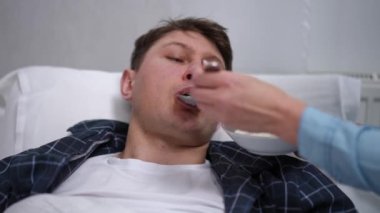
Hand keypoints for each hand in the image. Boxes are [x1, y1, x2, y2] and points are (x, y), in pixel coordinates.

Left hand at [190, 71, 305, 143]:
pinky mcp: (224, 122)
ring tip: (211, 96)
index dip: (197, 76)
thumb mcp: (244, 78)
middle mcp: (222, 97)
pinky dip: (210, 109)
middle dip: (196, 88)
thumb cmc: (267, 95)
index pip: (200, 78)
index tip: (197, 75)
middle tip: (201, 86)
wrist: (278, 115)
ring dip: (202, 99)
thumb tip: (209, 77)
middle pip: (195, 92)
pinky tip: (220, 106)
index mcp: (228, 81)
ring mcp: (222, 111)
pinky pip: (210, 114)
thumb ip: (224, 77)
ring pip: (200, 104)